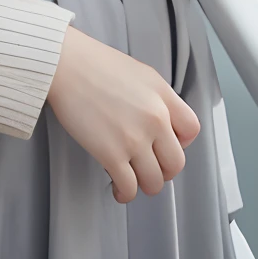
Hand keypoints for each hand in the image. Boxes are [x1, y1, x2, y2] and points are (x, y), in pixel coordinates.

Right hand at [46, 25, 199, 201]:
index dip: (181, 143)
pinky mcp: (111, 154)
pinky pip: (129, 188)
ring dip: (144, 185)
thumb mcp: (140, 73)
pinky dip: (124, 193)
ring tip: (132, 180)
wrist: (66, 64)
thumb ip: (156, 98)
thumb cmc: (94, 65)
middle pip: (176, 163)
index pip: (191, 130)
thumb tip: (160, 123)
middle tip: (149, 168)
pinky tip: (117, 187)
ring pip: (154, 182)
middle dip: (163, 170)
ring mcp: (135, 138)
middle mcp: (155, 118)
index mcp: (163, 95)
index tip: (166, 146)